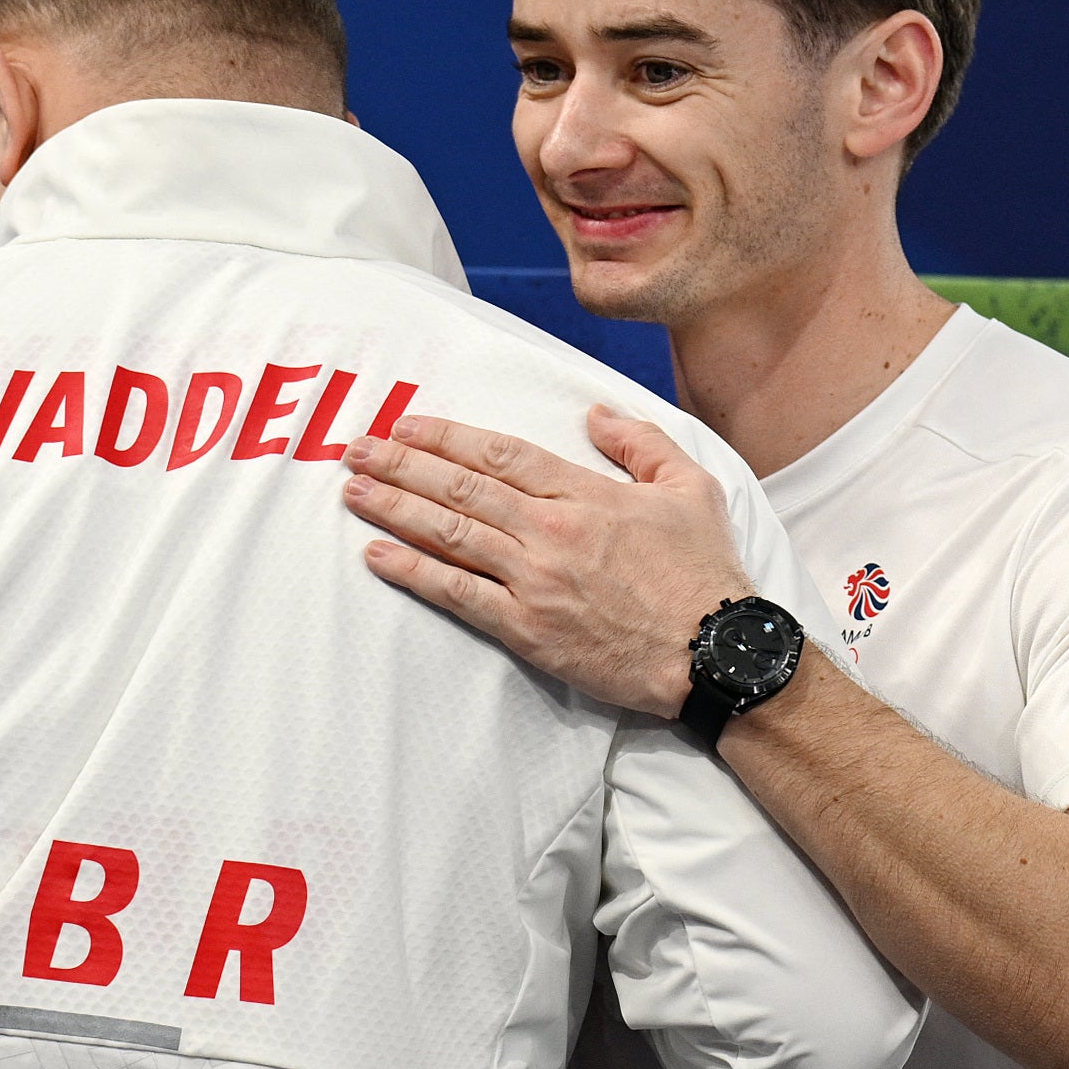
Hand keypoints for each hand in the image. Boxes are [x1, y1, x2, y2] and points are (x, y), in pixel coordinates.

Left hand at [341, 405, 752, 716]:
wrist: (715, 654)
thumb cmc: (705, 573)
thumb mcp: (692, 489)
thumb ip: (641, 443)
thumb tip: (597, 414)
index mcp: (585, 494)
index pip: (499, 453)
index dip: (446, 436)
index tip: (406, 425)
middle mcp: (550, 530)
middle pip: (461, 487)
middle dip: (401, 464)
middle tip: (356, 449)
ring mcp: (534, 581)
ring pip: (450, 533)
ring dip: (395, 508)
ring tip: (353, 491)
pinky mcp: (528, 629)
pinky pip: (458, 594)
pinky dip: (413, 572)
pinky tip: (376, 555)